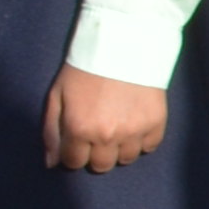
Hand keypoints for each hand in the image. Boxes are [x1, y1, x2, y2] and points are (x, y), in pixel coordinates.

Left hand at [46, 66, 170, 171]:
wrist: (123, 43)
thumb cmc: (84, 69)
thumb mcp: (57, 96)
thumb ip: (51, 131)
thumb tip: (52, 163)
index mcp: (79, 129)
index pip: (74, 162)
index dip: (74, 153)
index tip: (78, 141)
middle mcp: (107, 136)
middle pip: (102, 166)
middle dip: (96, 154)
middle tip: (98, 134)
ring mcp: (134, 131)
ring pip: (127, 159)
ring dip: (120, 148)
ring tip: (118, 128)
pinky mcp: (156, 122)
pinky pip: (150, 146)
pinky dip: (142, 140)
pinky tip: (136, 124)